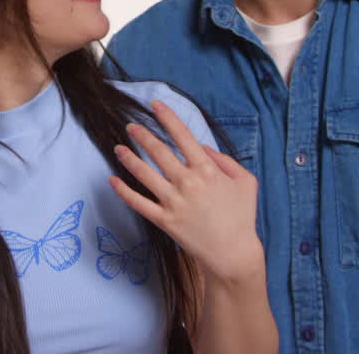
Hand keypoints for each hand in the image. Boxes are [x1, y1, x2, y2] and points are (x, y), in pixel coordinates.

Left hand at [108, 100, 264, 285]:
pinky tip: (112, 181)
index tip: (155, 105)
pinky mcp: (164, 221)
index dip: (168, 118)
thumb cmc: (242, 217)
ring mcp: (174, 202)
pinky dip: (123, 191)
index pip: (183, 136)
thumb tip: (205, 147)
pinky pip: (139, 203)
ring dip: (128, 158)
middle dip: (142, 135)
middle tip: (131, 126)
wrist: (233, 253)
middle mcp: (188, 182)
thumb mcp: (246, 182)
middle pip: (159, 151)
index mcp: (207, 170)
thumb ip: (226, 161)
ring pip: (144, 174)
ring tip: (118, 148)